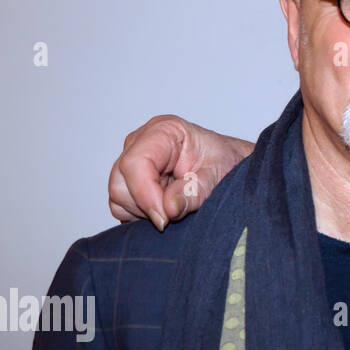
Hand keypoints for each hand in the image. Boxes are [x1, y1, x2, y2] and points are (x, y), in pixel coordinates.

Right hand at [107, 115, 253, 229]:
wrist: (231, 165)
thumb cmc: (227, 162)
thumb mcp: (218, 176)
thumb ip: (194, 192)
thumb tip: (169, 208)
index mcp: (164, 131)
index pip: (135, 163)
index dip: (145, 194)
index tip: (165, 218)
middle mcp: (142, 142)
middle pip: (120, 181)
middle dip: (146, 205)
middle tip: (176, 214)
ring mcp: (133, 160)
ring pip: (118, 196)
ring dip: (144, 211)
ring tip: (176, 205)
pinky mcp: (130, 180)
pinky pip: (121, 204)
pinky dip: (140, 214)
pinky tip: (166, 207)